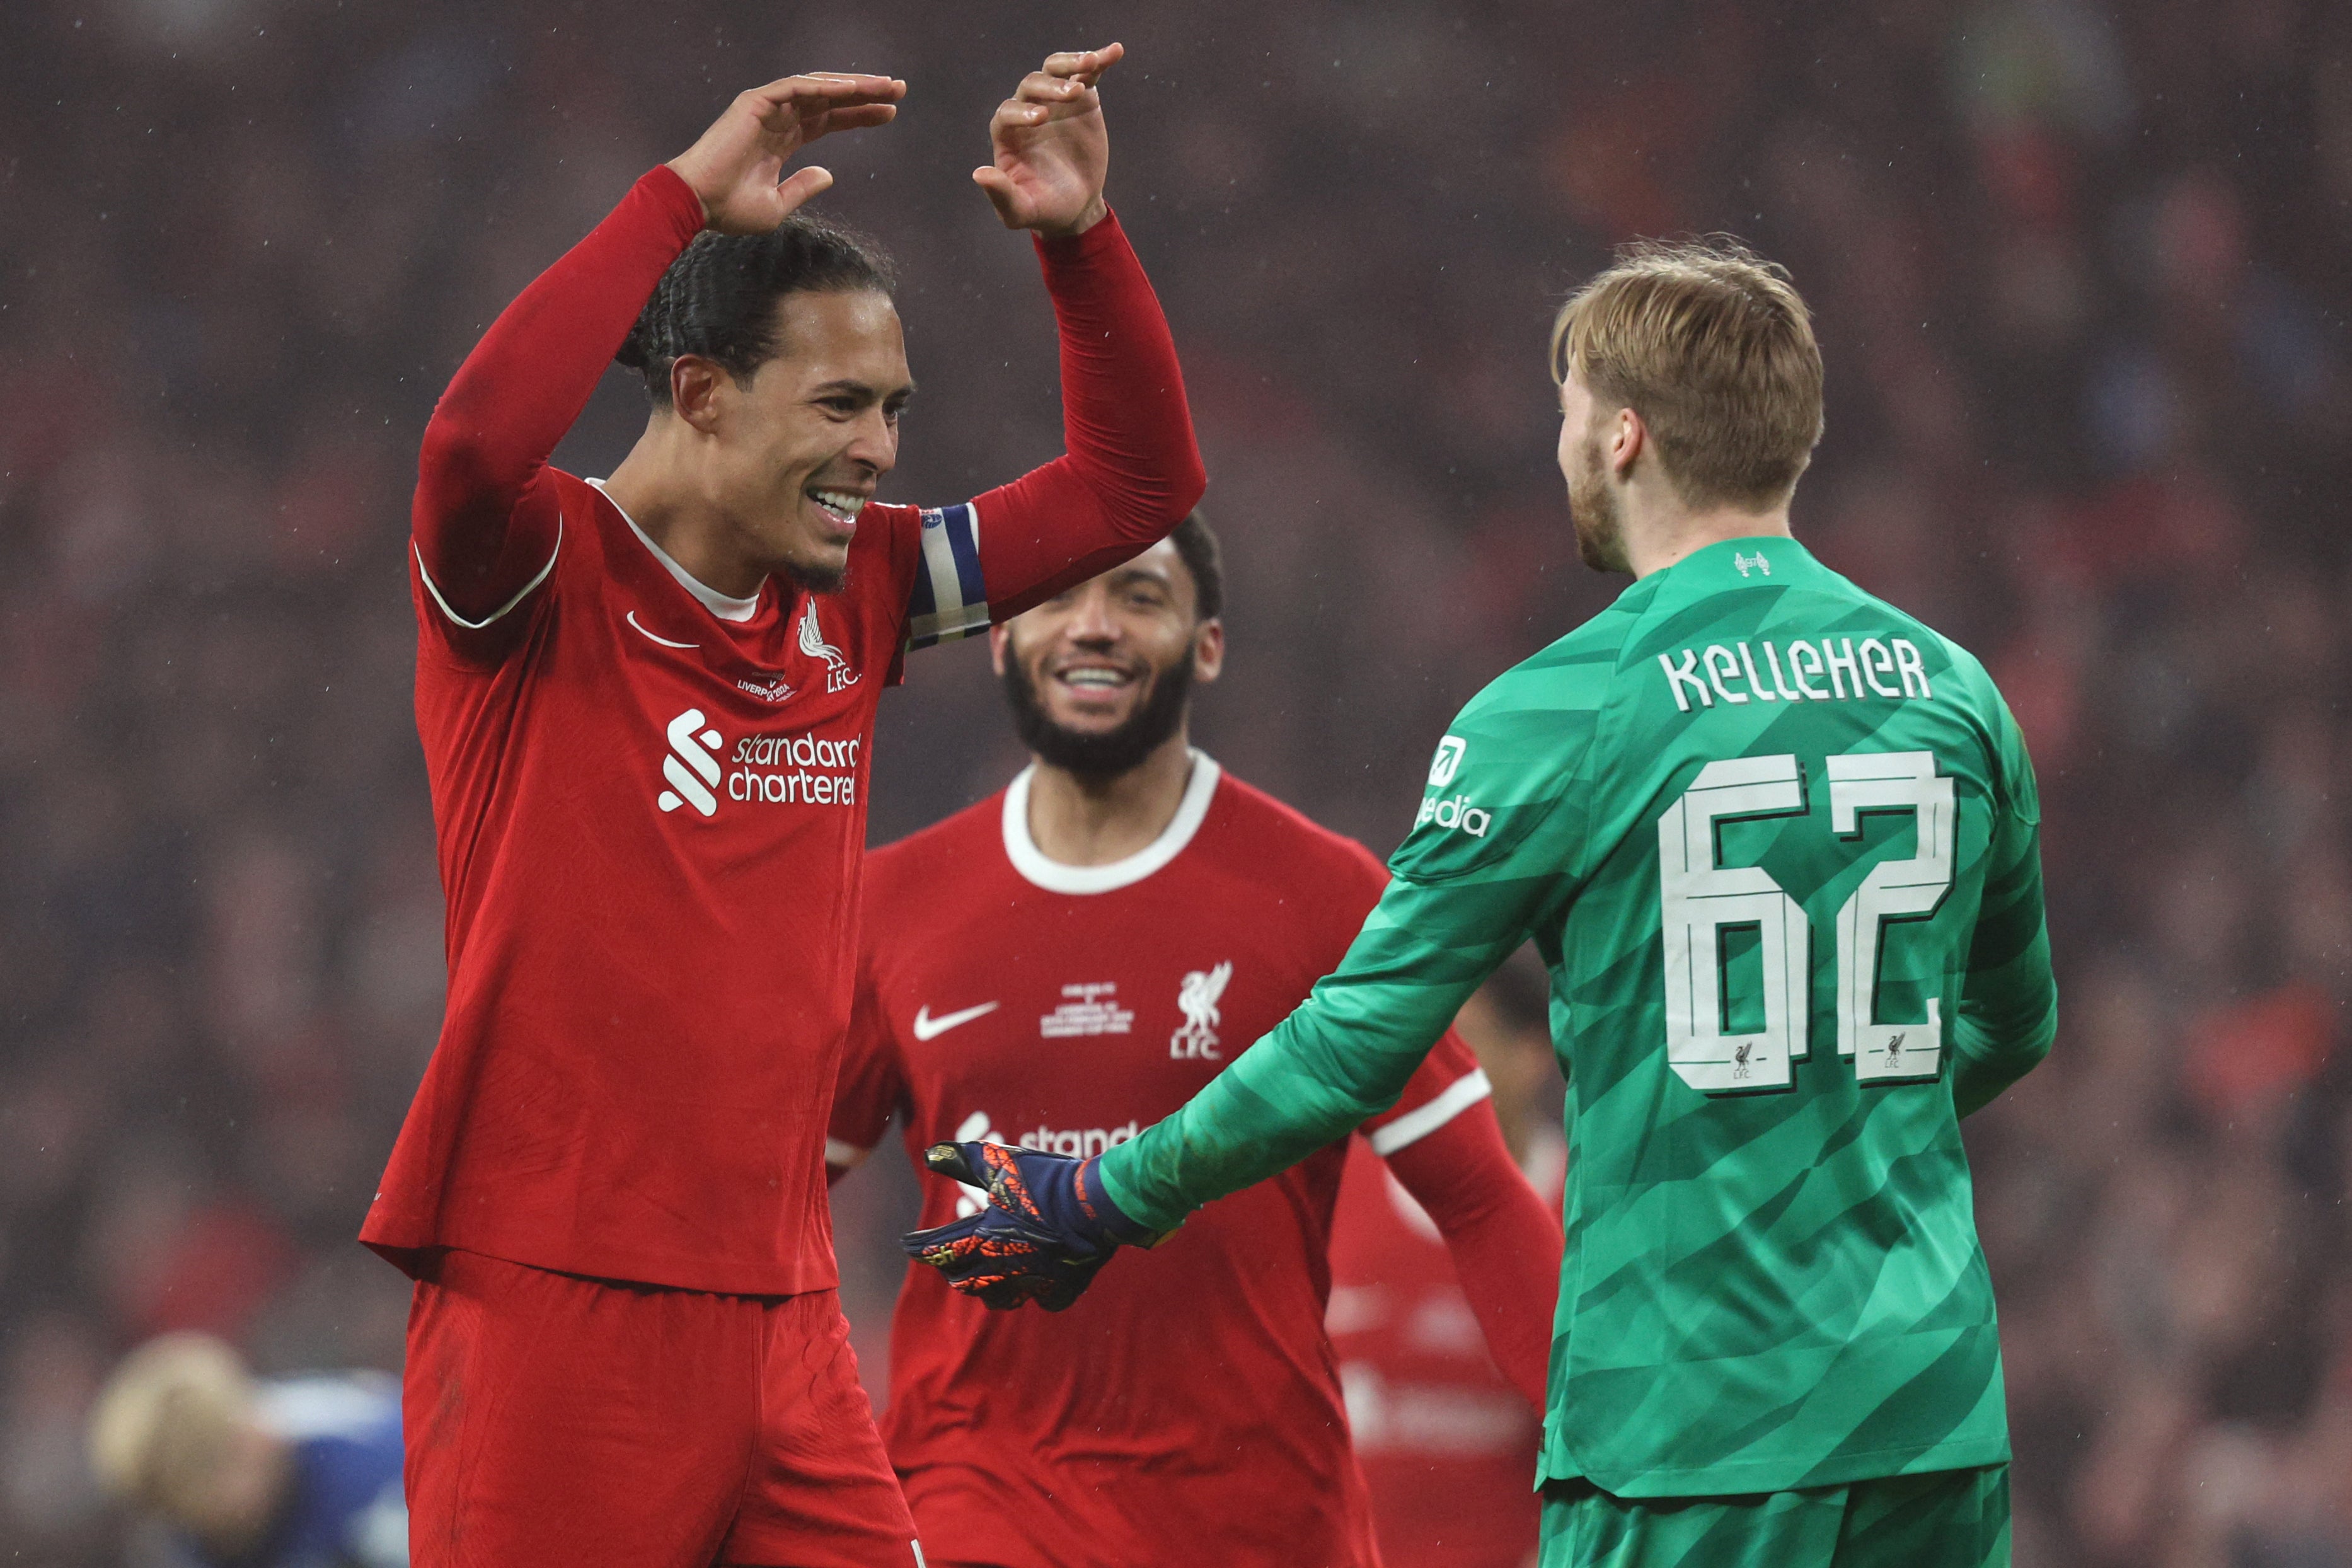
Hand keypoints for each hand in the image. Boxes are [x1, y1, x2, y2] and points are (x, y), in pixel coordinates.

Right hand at [667, 72, 906, 234]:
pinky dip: (824, 86)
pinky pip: (796, 87)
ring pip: (818, 87)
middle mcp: (777, 119)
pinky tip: (852, 88)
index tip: (891, 114)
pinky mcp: (754, 102)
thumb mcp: (777, 206)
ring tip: (887, 85)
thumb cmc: (729, 210)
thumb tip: (829, 175)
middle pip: (830, 99)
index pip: (829, 120)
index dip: (859, 115)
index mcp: (782, 140)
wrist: (696, 204)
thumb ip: (803, 188)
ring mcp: (766, 108)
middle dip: (865, 93)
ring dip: (853, 85)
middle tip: (900, 89)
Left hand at [901, 1140, 1156, 1310]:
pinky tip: (1035, 1282)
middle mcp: (1002, 1268)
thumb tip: (929, 1154)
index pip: (938, 1249)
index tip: (906, 1243)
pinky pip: (1041, 1299)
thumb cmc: (1047, 1181)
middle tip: (947, 1258)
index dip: (918, 1246)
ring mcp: (1032, 1284)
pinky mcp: (1060, 1290)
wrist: (1099, 1206)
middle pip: (962, 1281)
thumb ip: (963, 1160)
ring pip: (997, 1299)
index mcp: (983, 1239)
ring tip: (983, 1277)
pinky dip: (1034, 1292)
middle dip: (950, 1268)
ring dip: (985, 1289)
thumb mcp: (1002, 1163)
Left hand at [974, 43, 1123, 237]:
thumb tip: (979, 174)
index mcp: (1007, 133)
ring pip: (1055, 69)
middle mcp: (1027, 109)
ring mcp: (1054, 101)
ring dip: (1071, 64)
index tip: (1041, 118)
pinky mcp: (1081, 98)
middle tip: (1072, 95)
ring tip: (1091, 64)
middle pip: (1032, 84)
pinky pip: (1087, 73)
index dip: (1021, 112)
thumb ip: (1001, 195)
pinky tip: (1115, 51)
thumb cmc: (1043, 208)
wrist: (1075, 206)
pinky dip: (1099, 60)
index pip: (1007, 112)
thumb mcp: (1021, 211)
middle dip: (1050, 87)